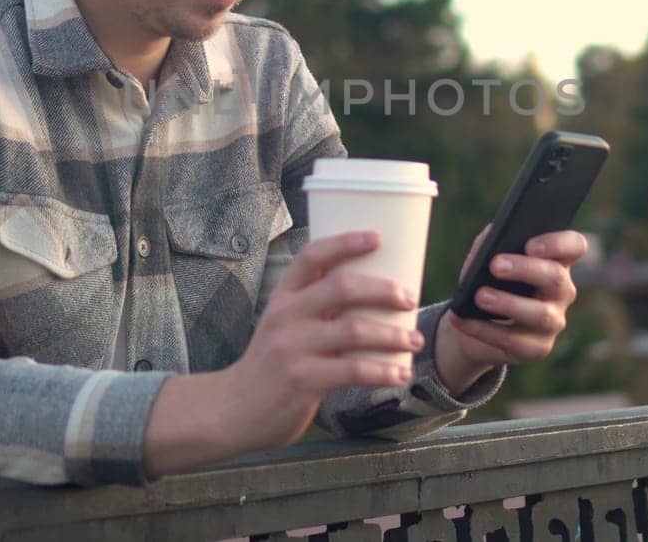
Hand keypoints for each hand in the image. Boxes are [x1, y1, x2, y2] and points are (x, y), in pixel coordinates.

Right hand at [219, 231, 421, 451]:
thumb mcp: (284, 328)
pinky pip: (352, 369)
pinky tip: (400, 374)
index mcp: (283, 297)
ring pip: (354, 330)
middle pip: (342, 288)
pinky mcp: (302, 380)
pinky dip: (383, 371)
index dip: (346, 242)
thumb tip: (374, 300)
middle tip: (409, 298)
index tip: (378, 237)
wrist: (232, 410)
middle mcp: (285, 316)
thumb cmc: (271, 366)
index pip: (312, 256)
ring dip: (393, 335)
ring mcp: (292, 347)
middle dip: (384, 290)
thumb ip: (318, 312)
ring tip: (414, 341)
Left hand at [438, 227, 586, 386]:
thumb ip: (489, 243)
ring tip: (480, 296)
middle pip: (556, 277)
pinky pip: (515, 341)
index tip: (530, 245)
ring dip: (508, 303)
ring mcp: (553, 321)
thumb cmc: (487, 279)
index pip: (575, 246)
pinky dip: (484, 329)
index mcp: (555, 261)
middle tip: (495, 265)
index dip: (558, 243)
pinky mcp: (537, 348)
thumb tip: (490, 242)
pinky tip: (462, 320)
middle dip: (525, 269)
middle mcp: (562, 291)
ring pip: (541, 314)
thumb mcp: (486, 256)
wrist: (474, 319)